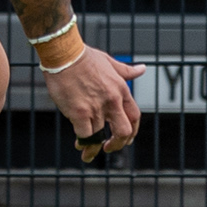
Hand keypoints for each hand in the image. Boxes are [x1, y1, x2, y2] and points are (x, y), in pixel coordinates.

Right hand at [43, 47, 145, 162]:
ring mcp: (96, 108)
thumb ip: (126, 71)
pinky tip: (79, 144)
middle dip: (118, 144)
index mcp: (122, 90)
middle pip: (123, 131)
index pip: (135, 117)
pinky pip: (85, 135)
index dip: (132, 131)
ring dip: (93, 146)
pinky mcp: (79, 113)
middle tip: (109, 148)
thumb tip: (142, 69)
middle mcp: (112, 101)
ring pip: (100, 135)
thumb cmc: (84, 57)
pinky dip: (83, 142)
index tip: (126, 138)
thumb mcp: (111, 62)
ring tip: (86, 151)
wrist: (64, 54)